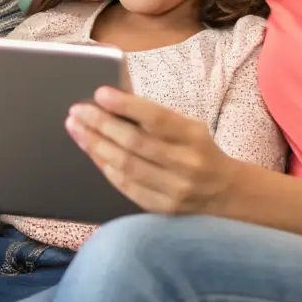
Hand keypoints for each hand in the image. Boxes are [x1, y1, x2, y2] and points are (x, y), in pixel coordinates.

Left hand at [65, 87, 237, 214]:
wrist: (225, 194)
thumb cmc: (199, 150)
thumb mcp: (189, 126)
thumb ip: (156, 117)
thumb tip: (114, 102)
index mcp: (193, 136)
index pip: (156, 118)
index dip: (126, 105)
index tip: (100, 93)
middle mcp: (185, 164)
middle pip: (134, 143)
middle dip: (100, 125)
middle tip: (77, 111)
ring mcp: (174, 190)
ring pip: (126, 166)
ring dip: (96, 146)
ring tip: (76, 129)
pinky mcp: (162, 209)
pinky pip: (126, 186)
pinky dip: (106, 168)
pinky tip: (92, 152)